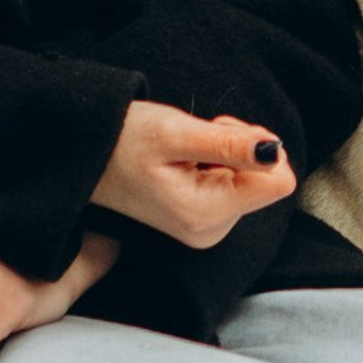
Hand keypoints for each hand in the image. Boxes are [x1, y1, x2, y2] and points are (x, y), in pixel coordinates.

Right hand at [92, 99, 296, 248]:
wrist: (83, 156)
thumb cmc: (122, 140)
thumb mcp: (176, 132)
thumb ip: (229, 144)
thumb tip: (274, 152)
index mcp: (207, 214)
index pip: (279, 182)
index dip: (258, 147)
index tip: (219, 135)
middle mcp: (211, 230)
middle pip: (265, 179)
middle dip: (238, 150)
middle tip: (193, 141)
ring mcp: (205, 228)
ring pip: (250, 180)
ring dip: (224, 155)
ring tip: (182, 151)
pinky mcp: (200, 220)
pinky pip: (232, 186)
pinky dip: (214, 164)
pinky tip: (181, 161)